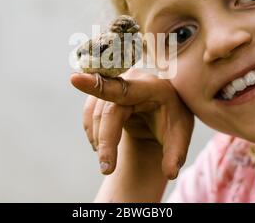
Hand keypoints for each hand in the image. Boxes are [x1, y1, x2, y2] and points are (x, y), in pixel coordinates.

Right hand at [70, 68, 193, 179]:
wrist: (165, 107)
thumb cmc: (173, 119)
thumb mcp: (180, 135)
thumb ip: (175, 154)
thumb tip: (170, 174)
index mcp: (151, 87)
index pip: (122, 89)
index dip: (98, 85)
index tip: (74, 80)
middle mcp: (130, 80)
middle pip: (107, 111)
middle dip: (105, 141)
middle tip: (107, 169)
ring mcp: (115, 83)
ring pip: (95, 112)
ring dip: (98, 138)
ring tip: (108, 161)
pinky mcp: (104, 91)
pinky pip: (90, 111)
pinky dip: (93, 131)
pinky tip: (101, 145)